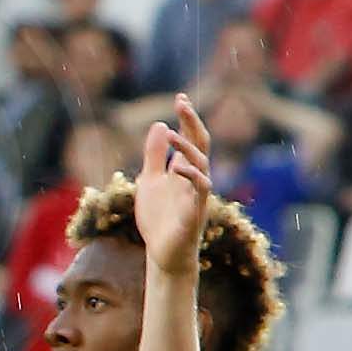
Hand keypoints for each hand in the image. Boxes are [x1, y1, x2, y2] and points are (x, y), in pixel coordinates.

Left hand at [133, 99, 213, 267]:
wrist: (162, 253)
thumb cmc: (159, 219)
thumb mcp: (149, 181)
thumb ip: (154, 156)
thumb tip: (159, 125)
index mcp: (185, 171)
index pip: (192, 139)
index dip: (187, 119)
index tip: (180, 97)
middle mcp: (195, 179)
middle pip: (201, 145)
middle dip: (192, 123)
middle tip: (181, 102)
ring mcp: (197, 196)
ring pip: (202, 165)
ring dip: (186, 149)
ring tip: (170, 135)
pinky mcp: (194, 213)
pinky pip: (199, 191)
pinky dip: (191, 177)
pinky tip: (177, 166)